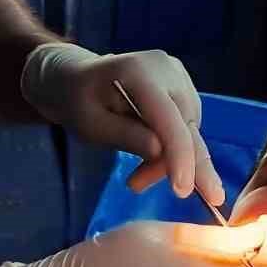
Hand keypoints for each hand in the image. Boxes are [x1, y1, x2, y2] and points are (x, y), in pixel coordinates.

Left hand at [22, 42, 222, 203]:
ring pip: (189, 132)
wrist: (76, 79)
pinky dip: (173, 151)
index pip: (169, 119)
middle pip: (186, 127)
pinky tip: (150, 161)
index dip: (179, 156)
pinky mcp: (182, 89)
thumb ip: (125, 136)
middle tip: (184, 197)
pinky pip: (187, 127)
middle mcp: (167, 69)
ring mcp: (178, 77)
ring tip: (137, 179)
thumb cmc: (77, 101)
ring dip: (170, 162)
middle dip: (179, 167)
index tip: (183, 190)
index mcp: (140, 72)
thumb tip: (160, 152)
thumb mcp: (90, 124)